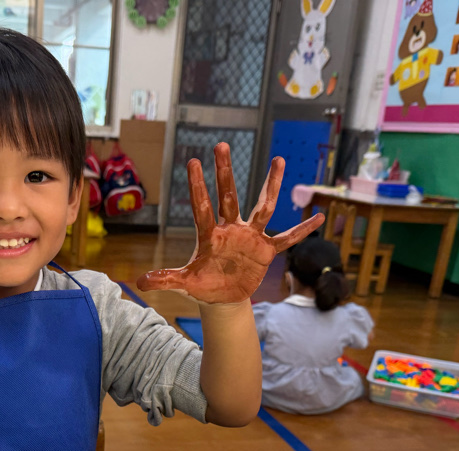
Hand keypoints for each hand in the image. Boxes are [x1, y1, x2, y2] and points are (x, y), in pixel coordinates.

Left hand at [136, 145, 324, 303]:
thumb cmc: (202, 285)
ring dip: (270, 185)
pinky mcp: (266, 250)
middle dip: (225, 172)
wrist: (222, 297)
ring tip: (279, 159)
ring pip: (262, 207)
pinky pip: (287, 238)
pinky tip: (319, 217)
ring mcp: (250, 237)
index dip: (198, 186)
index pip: (202, 207)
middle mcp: (231, 229)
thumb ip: (164, 280)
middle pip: (228, 196)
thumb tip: (139, 282)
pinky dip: (302, 230)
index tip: (193, 161)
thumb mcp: (184, 283)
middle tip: (221, 144)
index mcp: (209, 235)